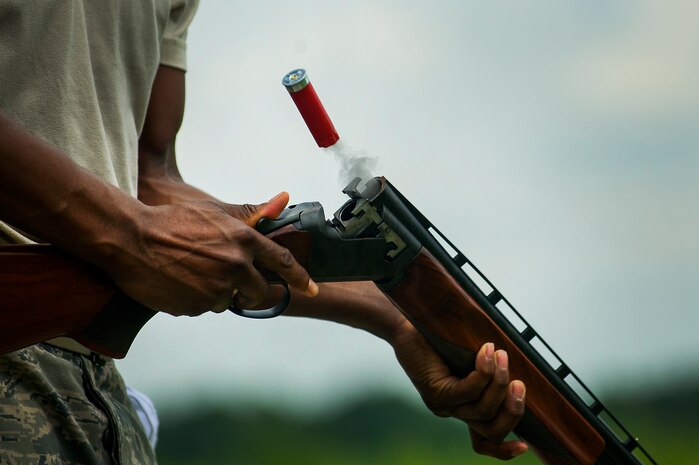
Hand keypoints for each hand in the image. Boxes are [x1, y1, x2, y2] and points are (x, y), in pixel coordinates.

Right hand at [104, 192, 317, 315]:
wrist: (130, 239)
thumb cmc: (171, 222)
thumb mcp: (214, 213)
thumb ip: (251, 215)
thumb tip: (283, 200)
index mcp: (243, 241)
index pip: (282, 262)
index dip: (300, 277)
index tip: (311, 288)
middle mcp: (235, 267)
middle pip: (258, 291)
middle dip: (250, 290)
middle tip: (229, 279)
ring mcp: (215, 290)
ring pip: (227, 300)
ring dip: (217, 292)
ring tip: (191, 271)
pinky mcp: (195, 307)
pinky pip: (203, 308)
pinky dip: (196, 299)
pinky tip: (179, 280)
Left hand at [391, 320, 527, 459]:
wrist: (407, 327)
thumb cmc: (440, 340)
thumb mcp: (470, 358)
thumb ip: (489, 373)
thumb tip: (519, 376)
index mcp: (463, 407)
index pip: (484, 442)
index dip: (504, 450)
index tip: (525, 446)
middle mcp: (454, 411)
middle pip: (491, 430)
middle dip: (512, 411)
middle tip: (520, 385)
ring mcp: (444, 405)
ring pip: (483, 409)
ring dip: (499, 383)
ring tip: (502, 356)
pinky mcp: (436, 392)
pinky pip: (467, 391)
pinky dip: (483, 373)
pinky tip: (488, 353)